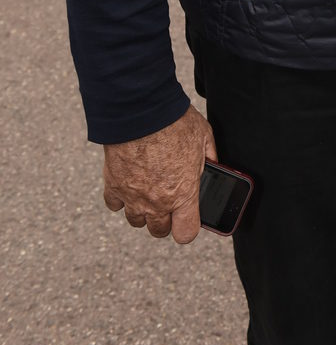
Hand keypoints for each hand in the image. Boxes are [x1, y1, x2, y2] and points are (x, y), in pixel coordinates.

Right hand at [103, 105, 216, 243]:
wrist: (141, 111)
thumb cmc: (175, 122)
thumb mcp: (204, 137)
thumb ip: (209, 157)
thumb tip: (213, 164)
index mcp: (183, 194)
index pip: (186, 233)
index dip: (188, 227)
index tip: (188, 216)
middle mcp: (157, 202)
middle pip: (159, 230)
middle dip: (165, 219)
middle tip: (168, 199)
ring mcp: (133, 197)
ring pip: (136, 220)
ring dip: (143, 210)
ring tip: (149, 190)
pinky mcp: (113, 186)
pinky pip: (115, 204)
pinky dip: (121, 197)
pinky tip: (129, 183)